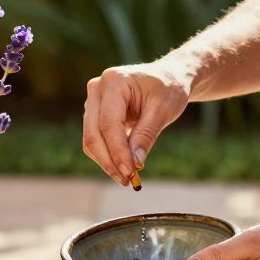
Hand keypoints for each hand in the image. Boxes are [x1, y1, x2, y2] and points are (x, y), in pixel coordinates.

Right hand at [82, 61, 192, 185]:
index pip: (109, 124)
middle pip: (94, 133)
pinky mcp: (94, 113)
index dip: (117, 152)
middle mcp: (97, 88)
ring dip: (107, 161)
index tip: (130, 173)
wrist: (167, 77)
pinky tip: (123, 166)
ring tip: (127, 177)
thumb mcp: (163, 110)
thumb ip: (146, 135)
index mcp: (114, 81)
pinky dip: (107, 155)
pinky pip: (95, 139)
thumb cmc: (168, 89)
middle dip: (109, 161)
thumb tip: (134, 164)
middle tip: (127, 181)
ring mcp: (93, 100)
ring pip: (91, 139)